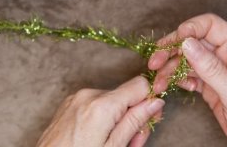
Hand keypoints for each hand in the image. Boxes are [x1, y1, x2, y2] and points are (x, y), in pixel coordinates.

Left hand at [37, 76, 164, 146]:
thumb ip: (135, 121)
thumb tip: (155, 102)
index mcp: (101, 105)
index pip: (140, 85)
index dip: (150, 100)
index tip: (151, 118)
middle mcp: (88, 95)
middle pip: (126, 95)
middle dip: (134, 116)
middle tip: (133, 142)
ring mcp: (77, 98)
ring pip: (112, 100)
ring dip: (120, 118)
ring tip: (115, 142)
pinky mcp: (71, 103)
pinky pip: (97, 103)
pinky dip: (105, 116)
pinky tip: (101, 135)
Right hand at [148, 14, 226, 146]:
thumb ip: (211, 69)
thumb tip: (187, 43)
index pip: (212, 26)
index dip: (190, 29)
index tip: (172, 43)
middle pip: (195, 43)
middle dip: (172, 50)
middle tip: (154, 63)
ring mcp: (218, 74)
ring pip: (189, 62)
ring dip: (171, 69)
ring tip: (159, 83)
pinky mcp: (212, 88)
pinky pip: (191, 78)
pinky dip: (178, 81)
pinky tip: (171, 87)